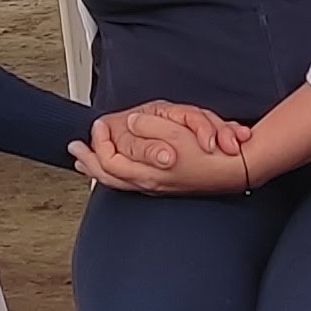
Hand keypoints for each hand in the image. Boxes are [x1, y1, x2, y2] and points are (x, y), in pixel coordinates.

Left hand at [72, 107, 250, 193]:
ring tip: (88, 161)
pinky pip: (131, 181)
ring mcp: (157, 187)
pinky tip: (118, 167)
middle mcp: (148, 183)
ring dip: (100, 169)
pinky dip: (117, 173)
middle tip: (74, 151)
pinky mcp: (166, 185)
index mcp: (147, 172)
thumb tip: (131, 123)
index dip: (98, 143)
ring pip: (119, 181)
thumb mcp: (176, 133)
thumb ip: (149, 128)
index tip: (95, 127)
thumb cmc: (210, 154)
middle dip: (89, 162)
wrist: (235, 170)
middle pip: (108, 176)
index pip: (109, 161)